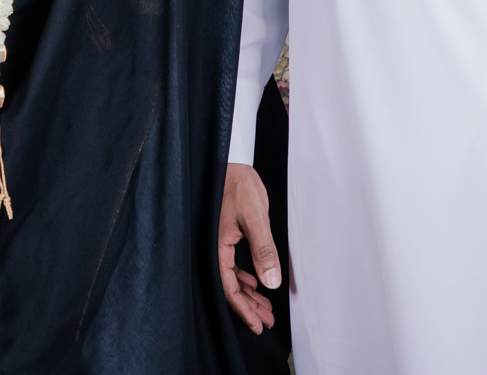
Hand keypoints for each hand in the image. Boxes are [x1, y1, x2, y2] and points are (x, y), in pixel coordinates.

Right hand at [218, 163, 280, 333]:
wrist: (230, 161)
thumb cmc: (238, 184)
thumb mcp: (254, 216)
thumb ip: (263, 249)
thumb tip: (271, 281)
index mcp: (216, 246)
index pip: (228, 287)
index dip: (243, 309)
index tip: (256, 325)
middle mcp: (214, 247)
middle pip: (230, 287)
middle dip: (248, 307)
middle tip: (265, 322)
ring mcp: (219, 242)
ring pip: (232, 277)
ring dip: (249, 294)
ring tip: (264, 308)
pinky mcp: (225, 236)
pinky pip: (232, 265)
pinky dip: (245, 278)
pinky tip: (255, 284)